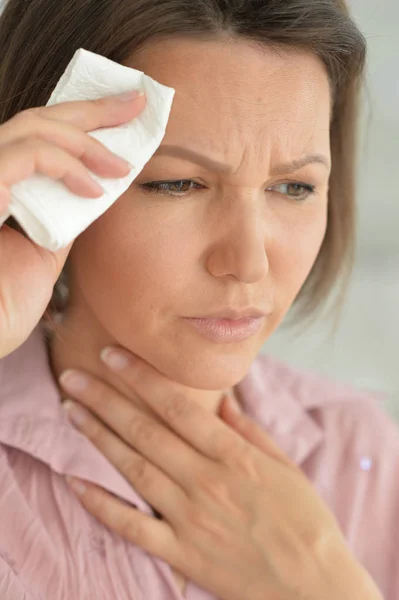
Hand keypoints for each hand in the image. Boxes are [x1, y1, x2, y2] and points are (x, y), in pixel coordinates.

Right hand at [0, 91, 144, 358]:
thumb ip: (63, 217)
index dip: (78, 122)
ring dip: (86, 140)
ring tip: (122, 163)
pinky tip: (92, 189)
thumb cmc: (2, 307)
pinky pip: (26, 157)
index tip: (122, 116)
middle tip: (135, 103)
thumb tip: (93, 190)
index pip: (34, 138)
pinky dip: (65, 166)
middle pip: (35, 121)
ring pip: (32, 128)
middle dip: (91, 109)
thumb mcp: (43, 253)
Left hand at [60, 348, 381, 599]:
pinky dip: (101, 505)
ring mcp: (189, 518)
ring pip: (133, 468)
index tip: (113, 355)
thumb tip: (222, 399)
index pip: (177, 406)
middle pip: (146, 431)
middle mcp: (205, 481)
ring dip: (98, 437)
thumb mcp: (285, 466)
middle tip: (74, 376)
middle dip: (106, 399)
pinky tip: (74, 481)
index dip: (141, 377)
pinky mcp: (181, 553)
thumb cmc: (305, 521)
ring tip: (71, 411)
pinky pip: (132, 526)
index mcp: (233, 456)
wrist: (315, 587)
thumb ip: (248, 431)